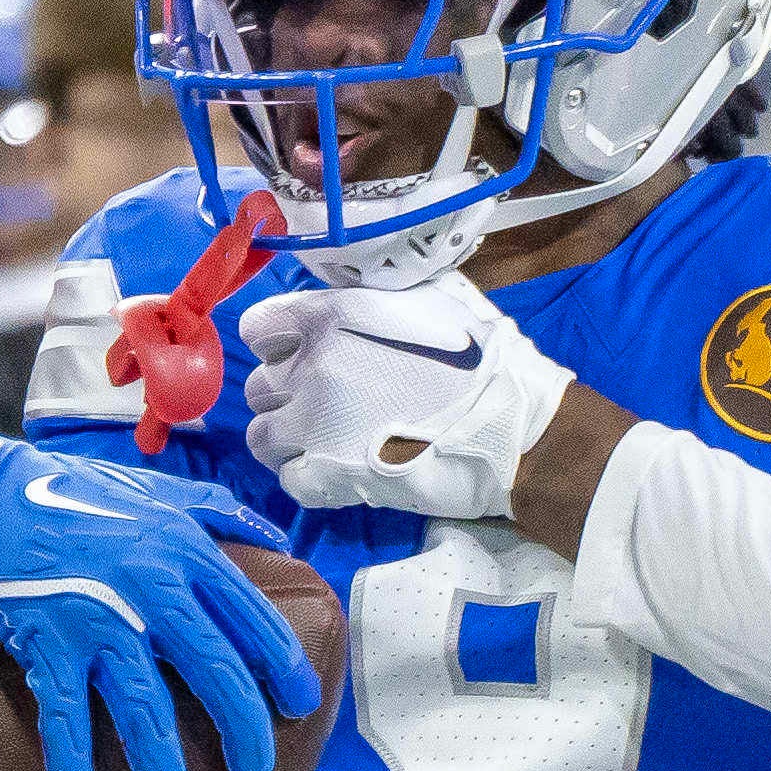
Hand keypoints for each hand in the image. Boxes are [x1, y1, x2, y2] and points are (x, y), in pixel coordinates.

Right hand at [0, 434, 316, 770]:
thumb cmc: (78, 494)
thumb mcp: (158, 489)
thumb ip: (220, 512)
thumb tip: (280, 541)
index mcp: (184, 552)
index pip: (251, 618)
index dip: (282, 667)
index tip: (301, 706)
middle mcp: (150, 589)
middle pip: (213, 671)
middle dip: (241, 730)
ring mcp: (98, 620)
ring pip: (144, 708)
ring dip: (161, 770)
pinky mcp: (48, 642)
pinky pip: (63, 714)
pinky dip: (68, 763)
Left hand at [239, 279, 574, 523]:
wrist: (512, 429)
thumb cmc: (482, 359)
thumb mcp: (431, 296)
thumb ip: (377, 293)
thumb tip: (351, 290)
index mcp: (330, 317)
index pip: (259, 327)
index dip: (279, 343)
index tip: (302, 356)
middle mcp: (310, 367)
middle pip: (258, 385)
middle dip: (286, 395)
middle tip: (326, 407)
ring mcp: (313, 426)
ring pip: (261, 436)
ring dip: (288, 440)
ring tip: (325, 445)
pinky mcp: (325, 478)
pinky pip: (287, 480)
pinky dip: (307, 479)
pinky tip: (338, 474)